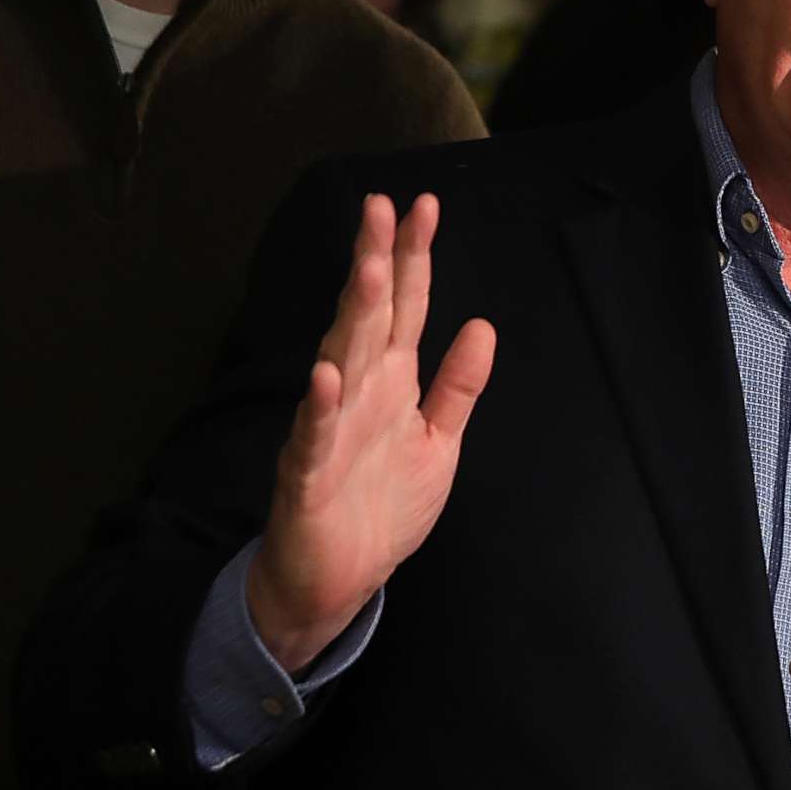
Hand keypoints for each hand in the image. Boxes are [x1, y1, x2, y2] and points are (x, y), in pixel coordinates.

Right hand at [246, 194, 496, 673]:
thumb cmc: (382, 506)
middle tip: (382, 209)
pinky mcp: (307, 478)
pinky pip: (313, 438)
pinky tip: (326, 376)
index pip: (405, 308)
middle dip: (377, 264)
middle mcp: (357, 393)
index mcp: (391, 383)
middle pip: (368, 318)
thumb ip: (457, 386)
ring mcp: (329, 430)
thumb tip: (483, 324)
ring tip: (369, 269)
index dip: (415, 259)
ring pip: (341, 362)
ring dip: (354, 316)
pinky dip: (319, 409)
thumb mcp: (438, 442)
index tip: (425, 206)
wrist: (336, 583)